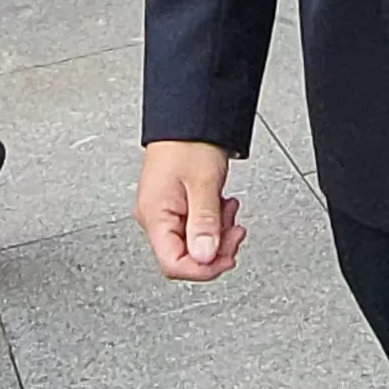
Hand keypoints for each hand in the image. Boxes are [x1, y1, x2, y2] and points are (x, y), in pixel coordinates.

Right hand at [137, 141, 245, 281]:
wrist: (187, 119)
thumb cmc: (189, 143)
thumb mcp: (203, 183)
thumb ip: (205, 223)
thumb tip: (205, 257)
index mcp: (155, 215)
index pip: (173, 265)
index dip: (203, 269)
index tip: (226, 258)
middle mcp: (154, 218)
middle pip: (185, 258)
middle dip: (215, 249)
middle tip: (234, 230)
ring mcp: (163, 213)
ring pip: (193, 245)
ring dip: (217, 234)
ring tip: (227, 210)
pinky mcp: (174, 207)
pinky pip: (194, 229)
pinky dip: (213, 223)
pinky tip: (220, 206)